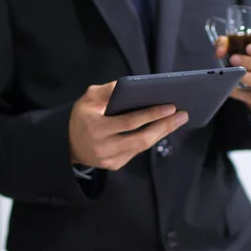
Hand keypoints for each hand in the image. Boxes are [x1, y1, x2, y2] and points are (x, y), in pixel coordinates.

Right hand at [69, 81, 188, 170]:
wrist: (68, 144)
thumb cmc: (82, 116)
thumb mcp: (88, 99)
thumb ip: (107, 90)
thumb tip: (131, 84)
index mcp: (96, 127)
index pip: (129, 122)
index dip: (151, 114)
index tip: (170, 106)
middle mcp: (103, 146)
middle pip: (141, 139)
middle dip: (164, 126)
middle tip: (182, 114)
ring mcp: (110, 159)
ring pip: (142, 147)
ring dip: (162, 133)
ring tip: (177, 120)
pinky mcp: (115, 165)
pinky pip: (137, 152)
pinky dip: (151, 139)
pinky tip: (162, 129)